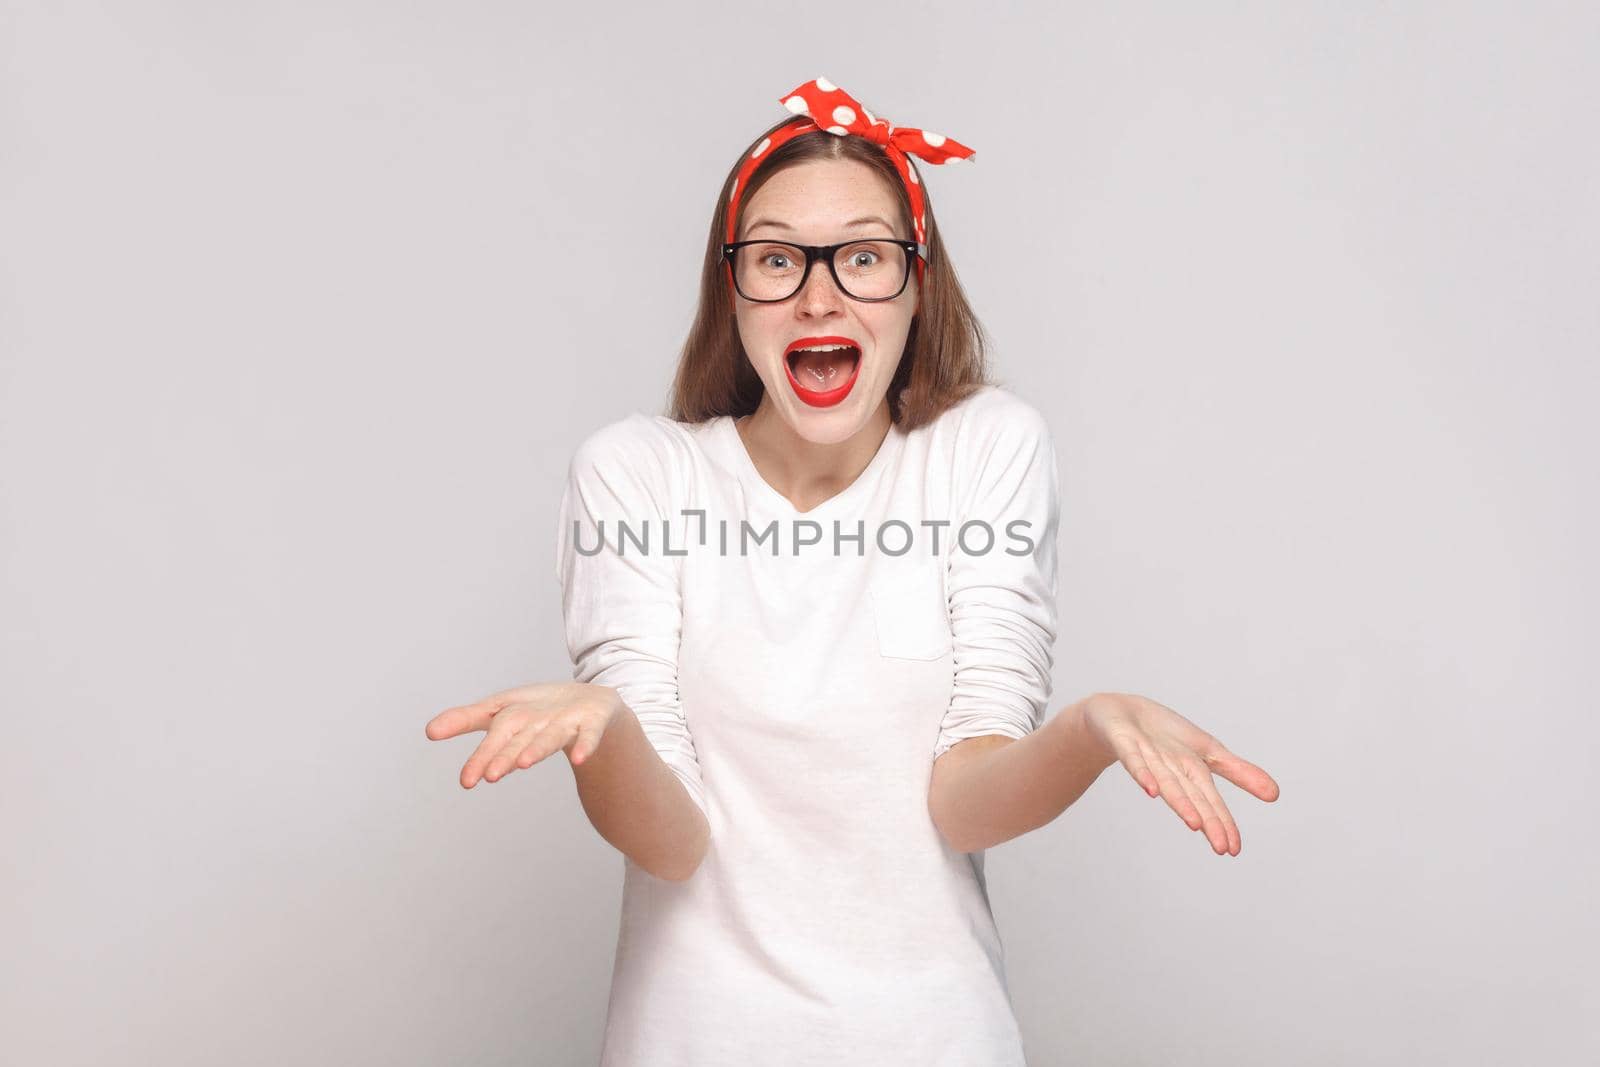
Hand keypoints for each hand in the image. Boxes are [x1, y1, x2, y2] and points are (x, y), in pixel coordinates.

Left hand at [424, 682, 621, 788]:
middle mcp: (538, 716)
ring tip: (524, 763)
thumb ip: (466, 720)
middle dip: (504, 754)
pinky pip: (590, 734)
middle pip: (519, 735)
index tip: (468, 781)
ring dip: (538, 747)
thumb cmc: (537, 711)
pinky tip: (580, 759)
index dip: (482, 756)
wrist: (590, 701)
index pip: (495, 735)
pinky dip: (586, 744)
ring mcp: (566, 719)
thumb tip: (427, 730)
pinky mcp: (592, 722)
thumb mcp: (501, 713)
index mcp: (515, 713)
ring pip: (551, 734)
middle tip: (488, 775)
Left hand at [1080, 692, 1279, 855]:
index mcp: (1191, 774)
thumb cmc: (1164, 736)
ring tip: (1194, 824)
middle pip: (1191, 797)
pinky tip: (1151, 789)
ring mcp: (1146, 758)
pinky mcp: (1124, 743)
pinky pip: (1133, 760)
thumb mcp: (1207, 749)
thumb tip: (1276, 795)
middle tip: (1221, 847)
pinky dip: (1142, 773)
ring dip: (1179, 803)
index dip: (1223, 823)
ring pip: (1166, 783)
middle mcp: (1169, 772)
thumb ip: (1238, 772)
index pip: (1210, 801)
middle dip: (1206, 820)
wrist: (1119, 712)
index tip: (1234, 850)